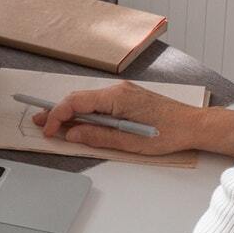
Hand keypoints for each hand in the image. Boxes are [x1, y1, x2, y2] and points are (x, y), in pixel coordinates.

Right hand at [33, 81, 233, 156]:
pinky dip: (85, 113)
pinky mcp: (128, 98)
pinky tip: (78, 123)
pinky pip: (99, 103)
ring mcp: (123, 93)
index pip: (76, 102)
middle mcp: (118, 90)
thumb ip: (98, 136)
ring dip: (70, 113)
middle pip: (78, 98)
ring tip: (53, 125)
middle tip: (39, 124)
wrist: (194, 125)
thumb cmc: (169, 133)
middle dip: (57, 112)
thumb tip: (73, 134)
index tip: (48, 129)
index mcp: (117, 97)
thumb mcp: (130, 142)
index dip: (57, 115)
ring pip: (88, 101)